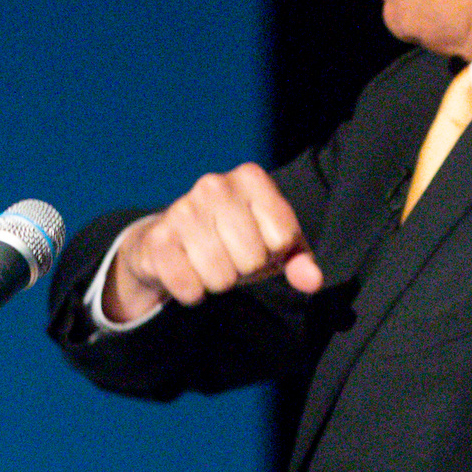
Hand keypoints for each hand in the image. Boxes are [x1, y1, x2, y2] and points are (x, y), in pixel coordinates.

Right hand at [103, 164, 322, 322]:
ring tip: (208, 263)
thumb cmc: (233, 239)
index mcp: (250, 178)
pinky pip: (190, 288)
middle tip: (229, 255)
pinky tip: (186, 271)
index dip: (274, 253)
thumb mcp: (272, 244)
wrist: (170, 242)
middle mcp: (214, 185)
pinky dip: (192, 292)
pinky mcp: (158, 240)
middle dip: (244, 269)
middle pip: (253, 259)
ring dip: (218, 282)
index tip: (258, 242)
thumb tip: (312, 281)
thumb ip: (299, 260)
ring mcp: (182, 209)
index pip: (284, 238)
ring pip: (222, 278)